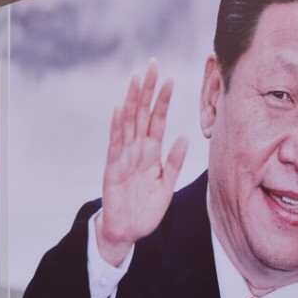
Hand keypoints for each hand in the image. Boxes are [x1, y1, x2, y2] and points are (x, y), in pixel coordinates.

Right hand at [98, 59, 188, 265]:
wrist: (126, 232)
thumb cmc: (146, 210)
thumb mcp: (167, 186)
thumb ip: (174, 163)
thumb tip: (186, 138)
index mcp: (151, 153)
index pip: (158, 120)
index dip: (163, 100)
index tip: (170, 78)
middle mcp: (137, 150)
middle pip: (142, 114)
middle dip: (147, 90)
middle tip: (152, 65)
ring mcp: (123, 158)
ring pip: (127, 123)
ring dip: (131, 101)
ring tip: (136, 79)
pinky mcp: (112, 169)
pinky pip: (114, 146)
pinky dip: (116, 128)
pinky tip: (118, 110)